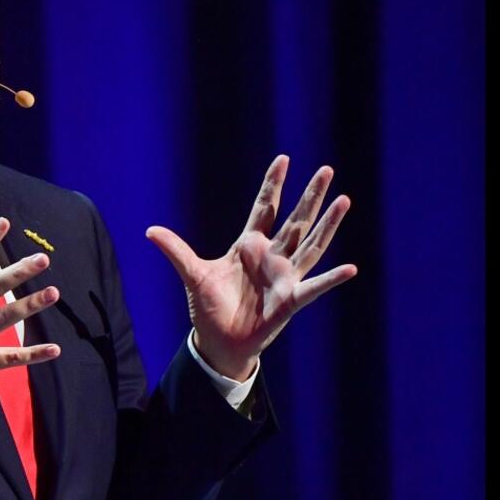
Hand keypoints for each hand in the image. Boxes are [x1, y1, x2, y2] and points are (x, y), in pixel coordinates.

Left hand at [146, 155, 356, 379]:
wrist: (219, 341)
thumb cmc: (210, 307)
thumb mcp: (192, 274)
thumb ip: (176, 250)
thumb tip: (149, 230)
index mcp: (248, 246)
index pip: (265, 208)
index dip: (273, 185)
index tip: (284, 158)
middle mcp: (271, 257)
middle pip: (295, 220)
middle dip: (311, 196)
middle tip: (327, 169)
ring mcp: (283, 277)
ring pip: (311, 245)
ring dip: (328, 225)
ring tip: (344, 201)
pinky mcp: (290, 301)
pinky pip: (314, 287)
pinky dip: (332, 279)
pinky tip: (350, 268)